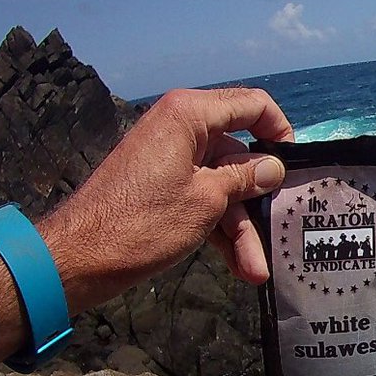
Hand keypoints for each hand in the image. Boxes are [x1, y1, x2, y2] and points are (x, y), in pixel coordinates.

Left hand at [36, 87, 294, 314]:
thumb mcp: (207, 200)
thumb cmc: (141, 222)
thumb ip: (246, 178)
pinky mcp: (164, 189)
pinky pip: (204, 201)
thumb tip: (274, 167)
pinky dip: (220, 231)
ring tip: (256, 270)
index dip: (280, 132)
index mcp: (189, 115)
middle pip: (240, 157)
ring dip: (241, 229)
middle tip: (282, 230)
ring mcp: (172, 161)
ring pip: (224, 188)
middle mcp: (181, 130)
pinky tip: (239, 267)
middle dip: (260, 200)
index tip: (295, 166)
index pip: (252, 105)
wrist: (79, 259)